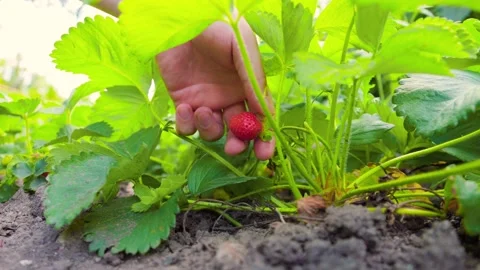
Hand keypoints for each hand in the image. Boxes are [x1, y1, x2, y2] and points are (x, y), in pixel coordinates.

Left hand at [156, 19, 274, 159]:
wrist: (178, 20)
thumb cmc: (214, 27)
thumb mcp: (242, 46)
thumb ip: (254, 78)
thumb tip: (264, 114)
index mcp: (248, 87)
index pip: (261, 118)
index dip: (265, 137)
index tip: (265, 152)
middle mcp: (229, 99)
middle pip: (239, 133)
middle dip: (238, 144)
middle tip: (234, 148)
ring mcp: (206, 103)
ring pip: (213, 132)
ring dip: (210, 128)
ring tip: (203, 110)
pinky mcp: (182, 104)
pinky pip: (187, 127)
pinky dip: (186, 124)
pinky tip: (184, 108)